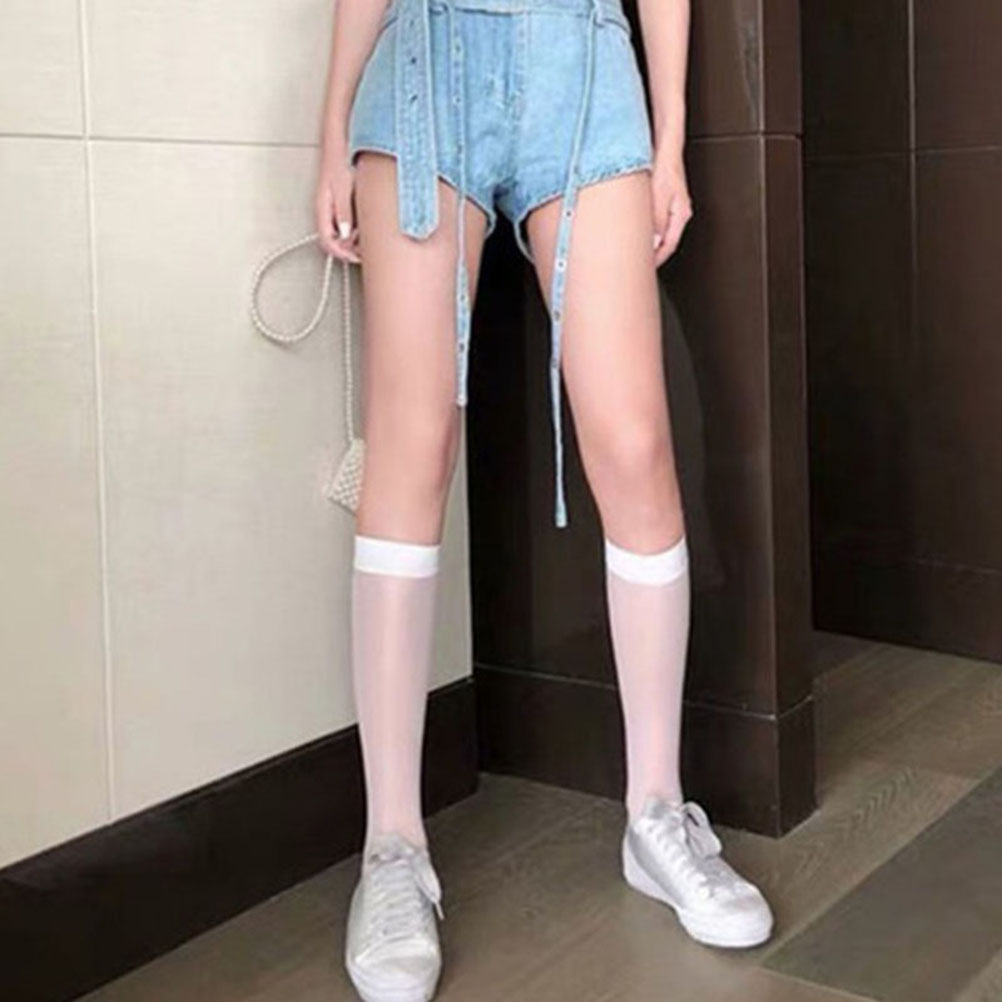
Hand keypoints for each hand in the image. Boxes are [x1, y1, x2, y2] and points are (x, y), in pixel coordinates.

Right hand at [315, 143, 360, 262]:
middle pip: (334, 241)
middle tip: (365, 250)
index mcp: (322, 208)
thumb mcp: (342, 186)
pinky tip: (367, 224)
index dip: (342, 253)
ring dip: (353, 240)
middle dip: (349, 249)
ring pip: (340, 234)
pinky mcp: (342, 203)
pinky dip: (356, 229)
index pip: (327, 242)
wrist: (341, 141)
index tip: (357, 256)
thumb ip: (343, 211)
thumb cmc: (338, 158)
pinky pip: (346, 223)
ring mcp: (333, 207)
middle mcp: (326, 210)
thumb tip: (345, 234)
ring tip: (368, 237)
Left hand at [650, 146, 692, 266]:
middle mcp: (679, 213)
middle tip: (641, 265)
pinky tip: (640, 233)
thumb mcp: (659, 196)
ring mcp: (673, 208)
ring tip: (639, 252)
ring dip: (652, 244)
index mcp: (681, 215)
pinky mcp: (666, 202)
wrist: (666, 150)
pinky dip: (650, 232)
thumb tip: (655, 242)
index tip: (646, 267)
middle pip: (667, 242)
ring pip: (662, 233)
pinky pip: (658, 224)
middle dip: (654, 255)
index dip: (658, 259)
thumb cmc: (665, 168)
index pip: (670, 245)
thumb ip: (658, 221)